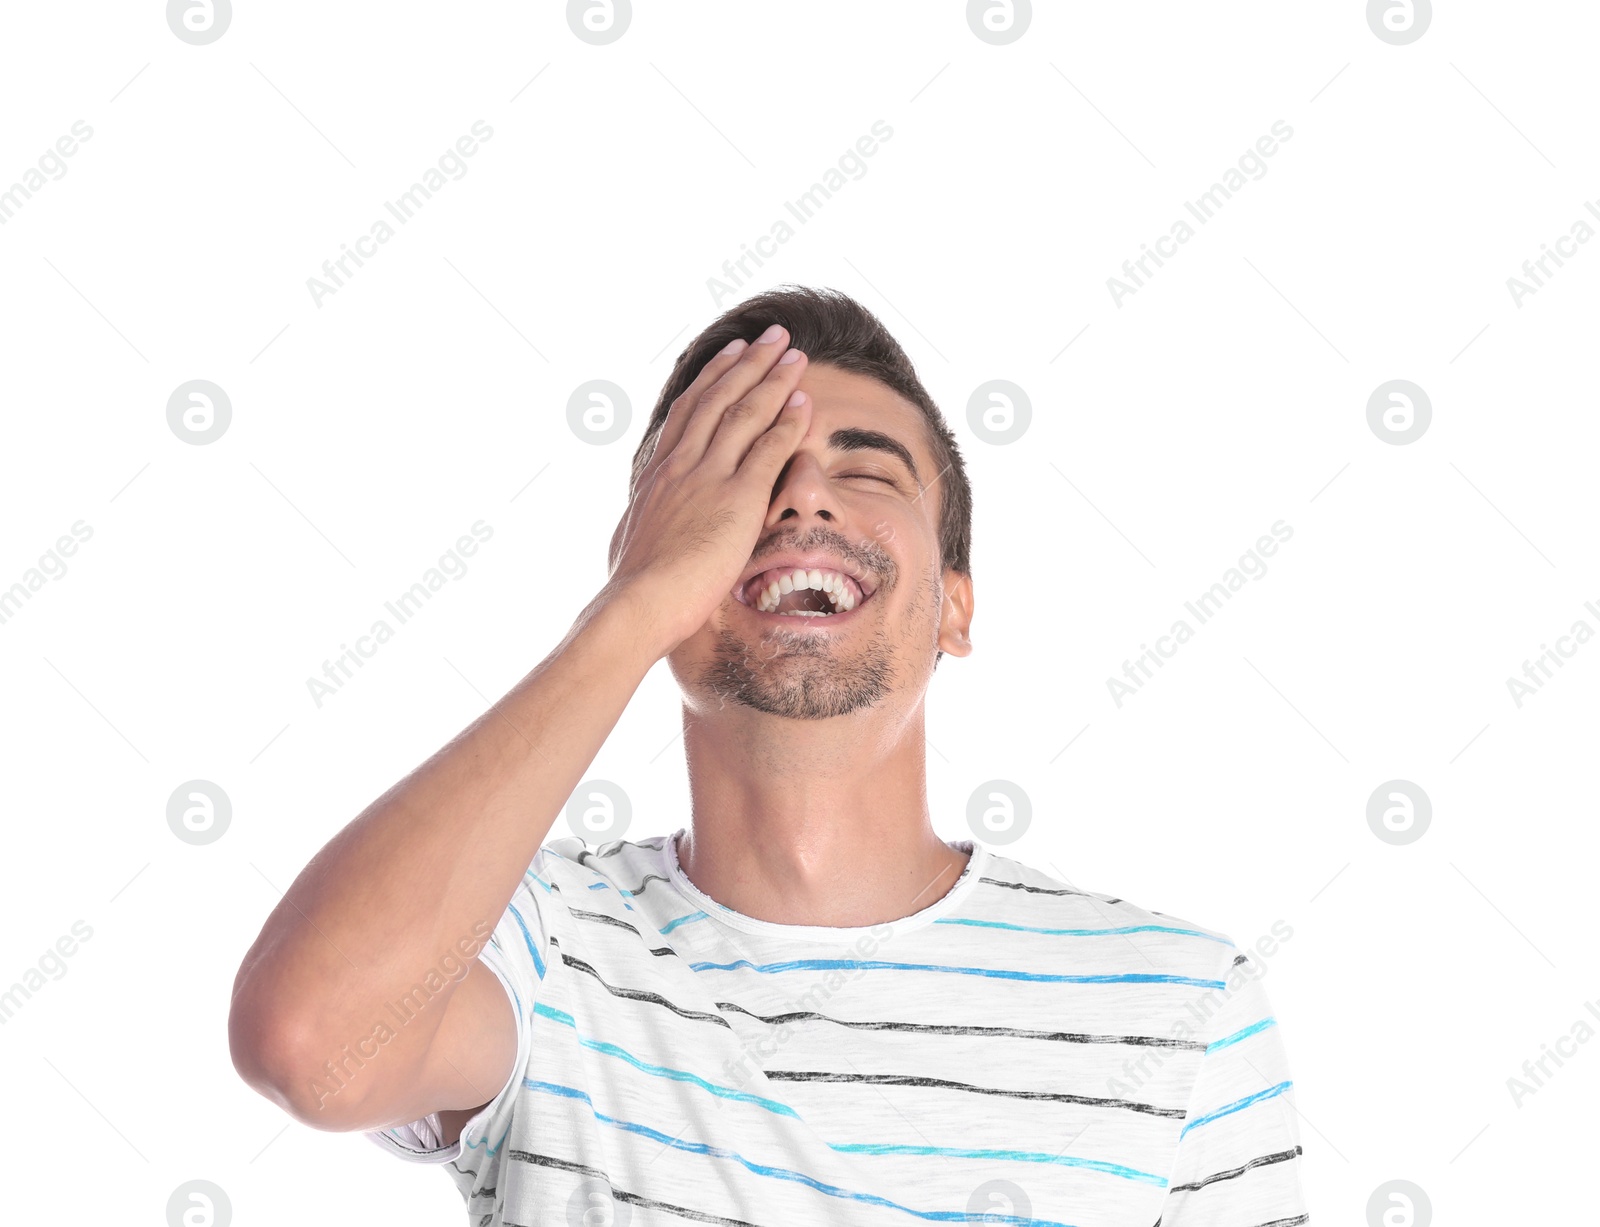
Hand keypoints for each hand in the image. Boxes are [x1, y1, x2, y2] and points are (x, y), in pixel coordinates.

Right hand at [603, 324, 811, 656]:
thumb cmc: (633, 592)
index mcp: (655, 476)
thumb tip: (637, 535)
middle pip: (718, 399)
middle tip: (771, 337)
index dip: (710, 380)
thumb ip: (643, 528)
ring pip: (745, 412)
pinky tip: (805, 402)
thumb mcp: (631, 545)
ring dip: (773, 379)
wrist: (639, 604)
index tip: (729, 356)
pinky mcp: (737, 497)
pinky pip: (768, 448)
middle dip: (748, 363)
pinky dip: (788, 421)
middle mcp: (680, 465)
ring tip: (795, 354)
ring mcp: (708, 477)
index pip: (686, 414)